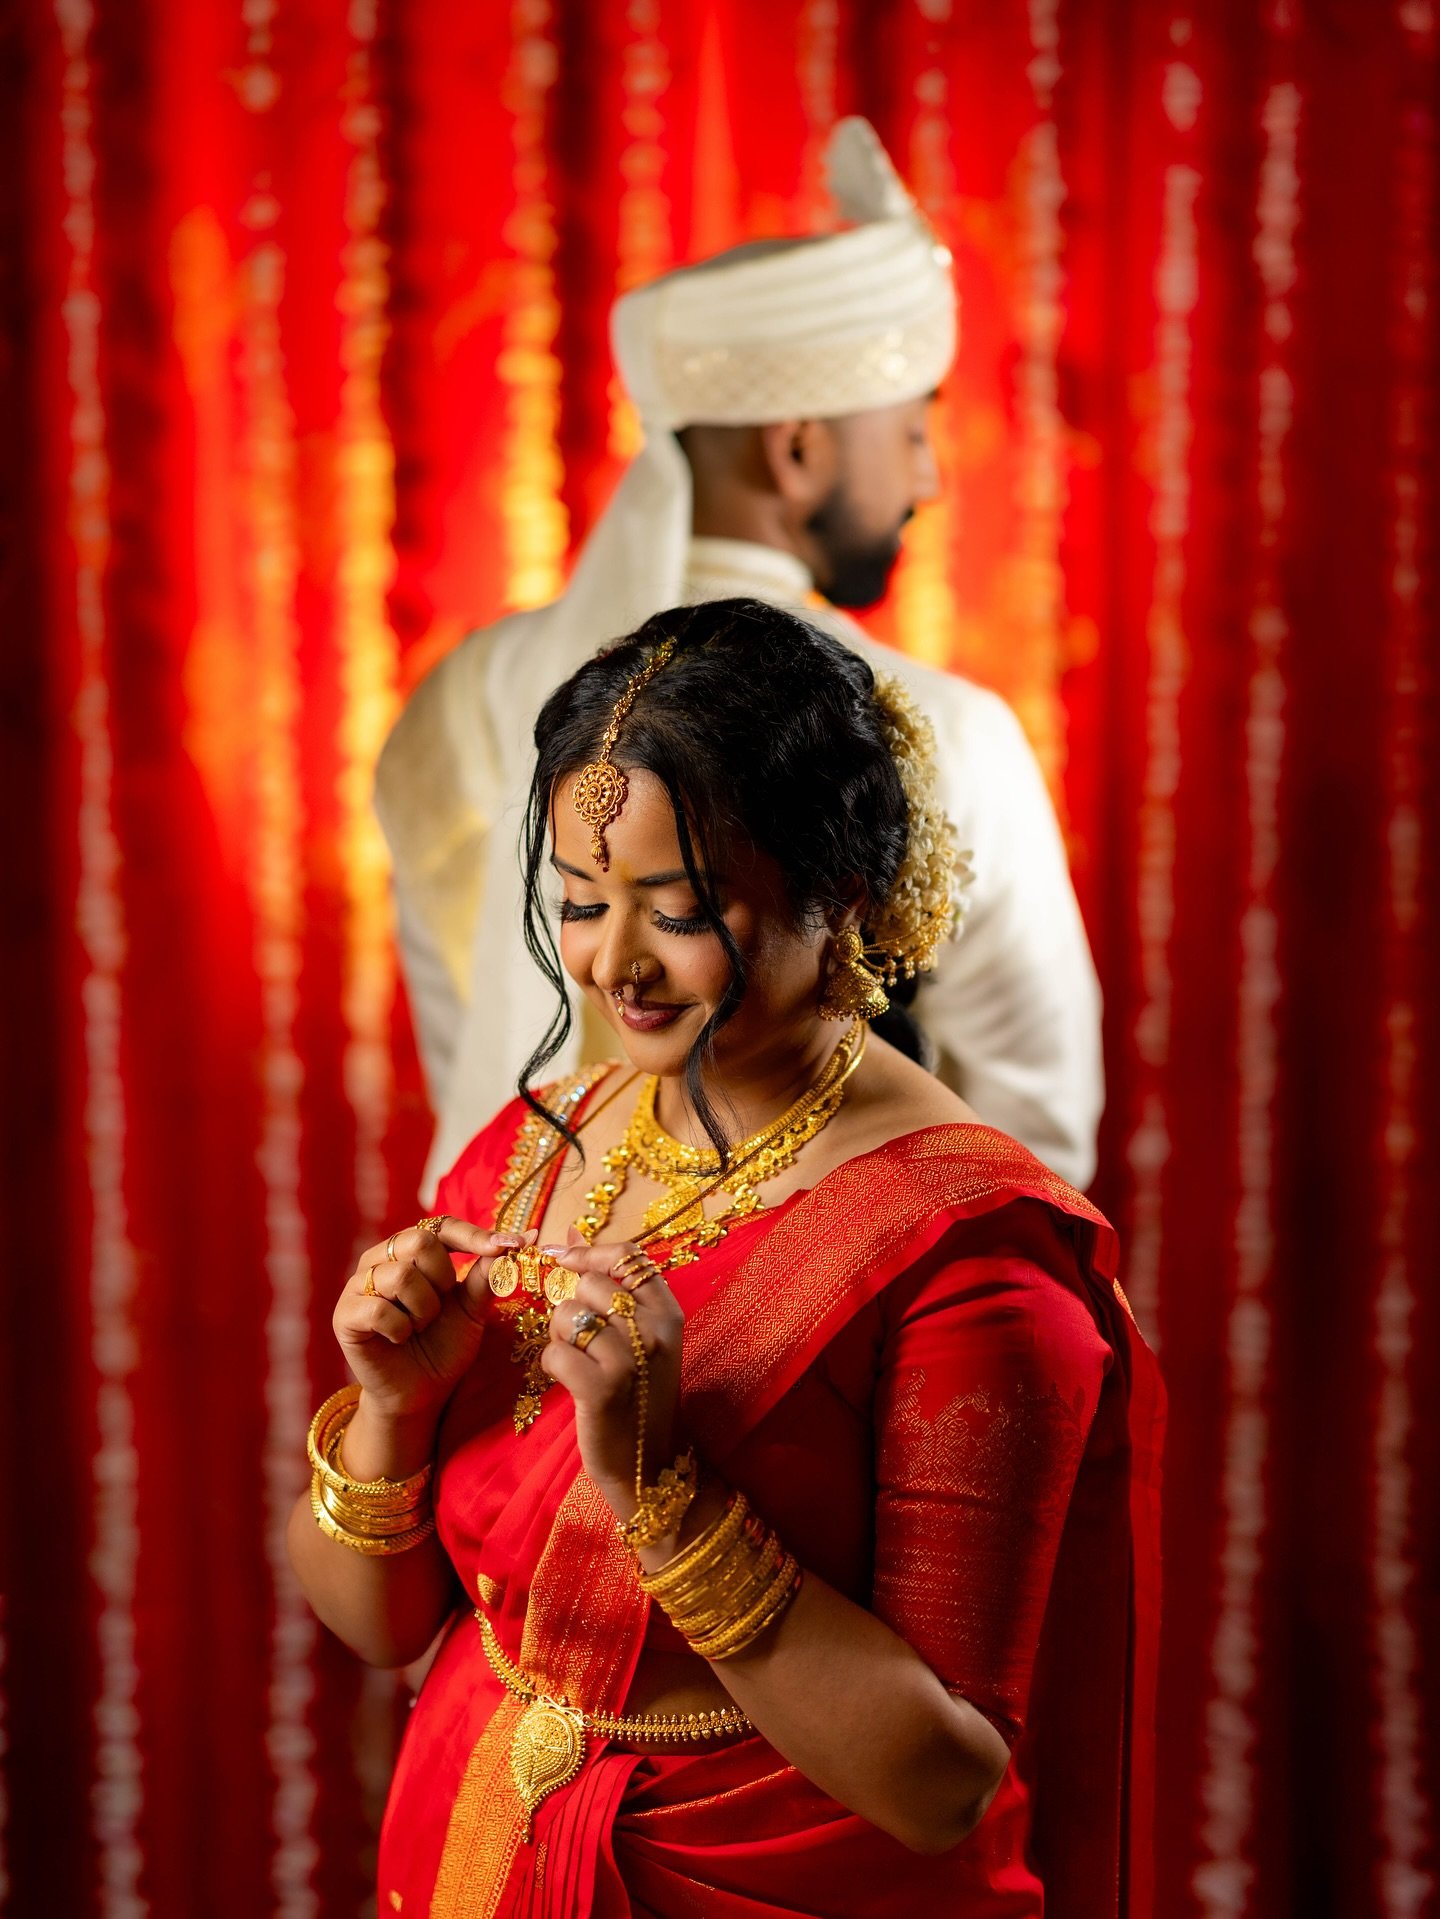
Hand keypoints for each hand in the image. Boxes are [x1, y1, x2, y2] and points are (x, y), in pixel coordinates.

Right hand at [335, 1219, 522, 1422]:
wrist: (420, 1393)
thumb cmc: (445, 1346)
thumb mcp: (472, 1309)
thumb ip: (486, 1275)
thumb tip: (520, 1240)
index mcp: (411, 1250)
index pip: (443, 1226)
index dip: (476, 1236)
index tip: (514, 1245)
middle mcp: (381, 1258)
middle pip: (419, 1242)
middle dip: (442, 1280)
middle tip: (439, 1309)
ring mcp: (358, 1285)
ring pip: (401, 1276)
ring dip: (423, 1310)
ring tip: (419, 1327)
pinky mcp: (345, 1315)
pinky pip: (379, 1310)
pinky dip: (400, 1329)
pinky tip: (399, 1339)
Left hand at [538, 1241, 684, 1517]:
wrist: (648, 1467)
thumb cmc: (638, 1396)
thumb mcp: (640, 1338)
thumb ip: (613, 1289)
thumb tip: (572, 1236)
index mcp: (668, 1312)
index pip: (627, 1256)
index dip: (589, 1252)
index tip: (561, 1259)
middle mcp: (656, 1330)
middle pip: (591, 1284)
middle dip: (573, 1307)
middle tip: (582, 1340)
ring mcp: (631, 1359)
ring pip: (568, 1316)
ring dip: (561, 1338)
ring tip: (578, 1363)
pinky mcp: (602, 1389)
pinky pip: (555, 1353)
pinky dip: (552, 1366)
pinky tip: (569, 1382)